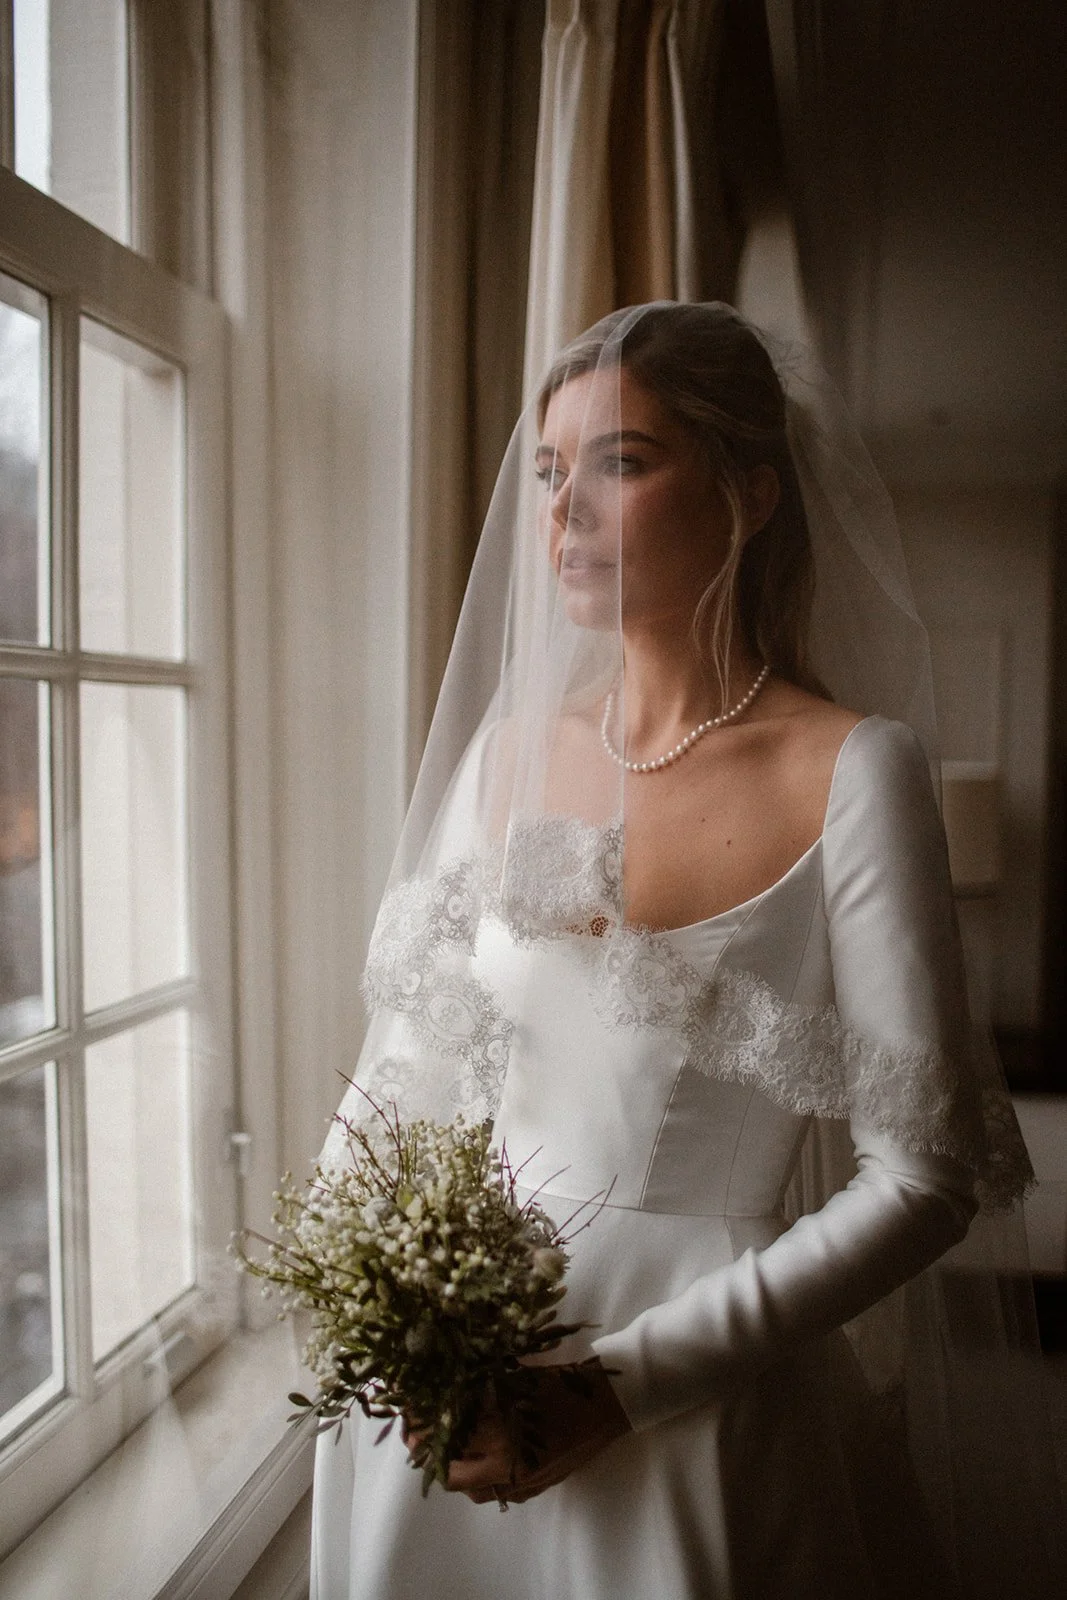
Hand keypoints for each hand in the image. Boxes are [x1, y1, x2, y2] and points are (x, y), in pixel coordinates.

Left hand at [428, 1360, 631, 1506]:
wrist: (607, 1403)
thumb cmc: (559, 1382)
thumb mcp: (512, 1378)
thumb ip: (476, 1388)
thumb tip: (436, 1386)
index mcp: (499, 1433)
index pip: (444, 1438)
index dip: (420, 1428)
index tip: (408, 1412)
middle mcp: (506, 1466)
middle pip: (450, 1474)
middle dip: (429, 1454)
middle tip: (419, 1433)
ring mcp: (521, 1482)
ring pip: (471, 1489)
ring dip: (453, 1468)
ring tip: (445, 1443)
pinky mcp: (535, 1487)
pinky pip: (495, 1493)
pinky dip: (480, 1478)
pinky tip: (479, 1455)